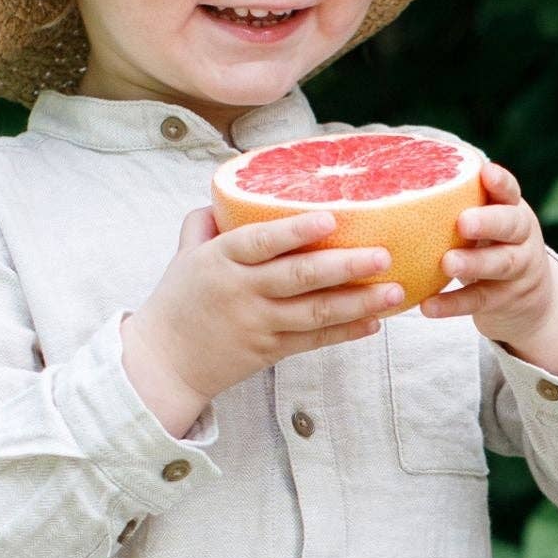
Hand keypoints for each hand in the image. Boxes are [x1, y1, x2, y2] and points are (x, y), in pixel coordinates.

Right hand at [123, 207, 400, 434]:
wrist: (161, 364)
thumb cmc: (179, 301)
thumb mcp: (185, 256)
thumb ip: (206, 223)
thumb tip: (230, 193)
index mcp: (220, 261)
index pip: (259, 242)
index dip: (295, 231)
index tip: (331, 218)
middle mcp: (241, 291)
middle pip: (298, 277)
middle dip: (345, 266)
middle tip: (384, 255)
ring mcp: (258, 324)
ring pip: (315, 313)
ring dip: (359, 302)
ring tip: (396, 292)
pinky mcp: (269, 351)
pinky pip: (314, 340)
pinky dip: (346, 332)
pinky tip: (376, 321)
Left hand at [421, 161, 557, 379]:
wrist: (529, 299)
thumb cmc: (490, 247)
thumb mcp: (487, 225)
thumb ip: (460, 206)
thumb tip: (397, 178)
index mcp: (513, 211)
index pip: (510, 192)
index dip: (500, 183)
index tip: (485, 173)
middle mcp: (522, 237)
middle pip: (512, 225)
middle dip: (489, 222)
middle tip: (463, 222)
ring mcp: (519, 270)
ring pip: (501, 264)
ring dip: (474, 263)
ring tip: (447, 263)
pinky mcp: (506, 300)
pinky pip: (480, 301)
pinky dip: (453, 304)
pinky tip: (428, 306)